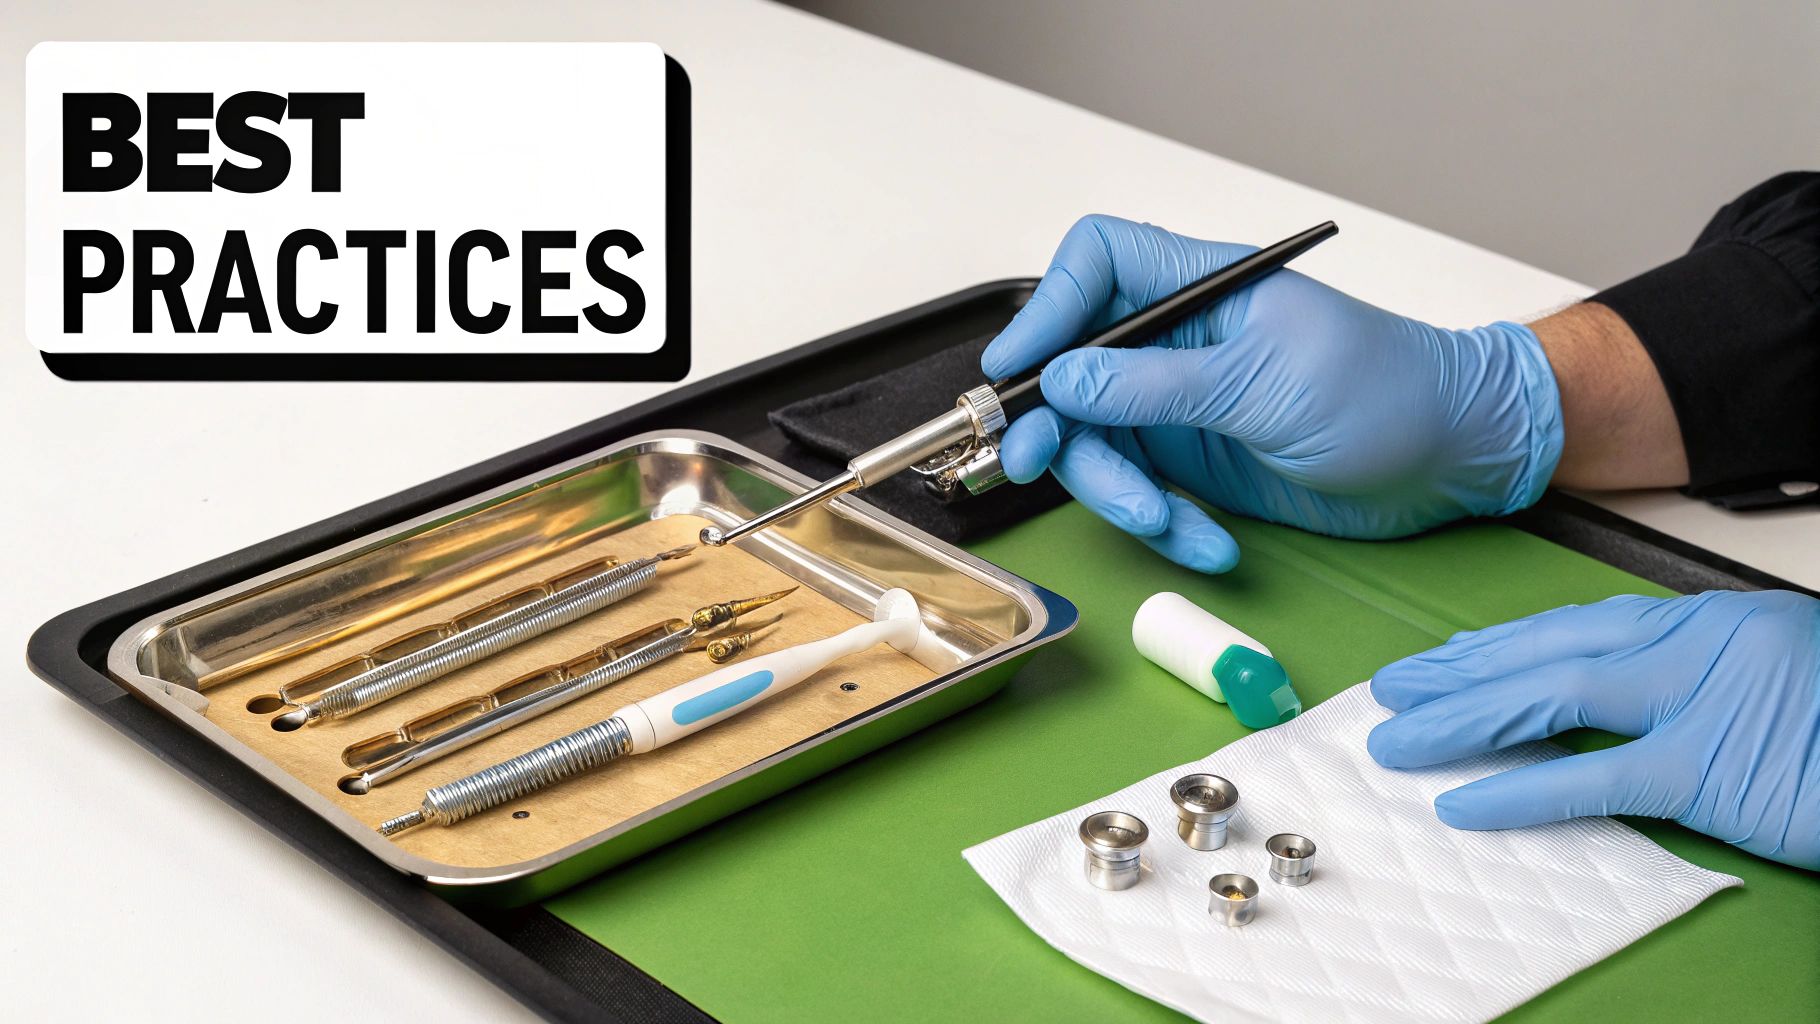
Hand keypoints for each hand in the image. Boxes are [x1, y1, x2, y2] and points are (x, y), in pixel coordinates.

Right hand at [981, 215, 1562, 571]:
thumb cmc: (1390, 391)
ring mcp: (1182, 404)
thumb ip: (1157, 384)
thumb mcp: (1266, 384)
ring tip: (1164, 520)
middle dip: (1055, 423)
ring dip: (1121, 493)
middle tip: (1034, 463)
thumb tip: (1066, 378)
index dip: (1047, 307)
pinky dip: (1164, 524)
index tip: (1017, 365)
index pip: (1097, 264)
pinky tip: (1208, 540)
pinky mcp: (1196, 461)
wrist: (1453, 461)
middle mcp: (1179, 343)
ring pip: (1100, 442)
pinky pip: (1142, 492)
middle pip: (1075, 368)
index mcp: (1200, 290)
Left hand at [1368, 589, 1819, 869]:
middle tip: (1393, 690)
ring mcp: (1699, 701)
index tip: (1447, 658)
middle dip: (1460, 671)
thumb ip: (1686, 689)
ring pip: (1547, 697)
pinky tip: (1463, 799)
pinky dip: (1520, 789)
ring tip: (1399, 738)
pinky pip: (1592, 777)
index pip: (1579, 628)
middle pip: (1546, 651)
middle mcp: (1692, 645)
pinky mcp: (1708, 768)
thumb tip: (1611, 714)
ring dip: (1462, 717)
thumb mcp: (1761, 685)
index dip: (1503, 644)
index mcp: (1704, 623)